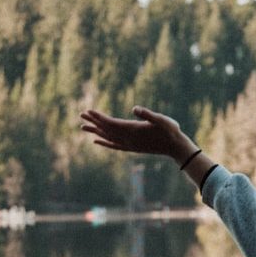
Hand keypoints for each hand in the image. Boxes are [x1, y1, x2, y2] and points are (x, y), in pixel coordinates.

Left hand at [77, 106, 196, 159]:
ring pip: (107, 137)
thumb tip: (134, 108)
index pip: (111, 123)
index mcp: (133, 130)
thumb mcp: (161, 119)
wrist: (175, 147)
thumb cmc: (170, 130)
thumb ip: (148, 114)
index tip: (88, 111)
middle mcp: (128, 138)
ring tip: (83, 127)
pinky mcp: (131, 148)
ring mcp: (129, 144)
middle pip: (106, 130)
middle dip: (93, 122)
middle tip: (81, 114)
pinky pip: (113, 146)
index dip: (99, 117)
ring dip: (95, 131)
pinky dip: (104, 143)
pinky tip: (96, 141)